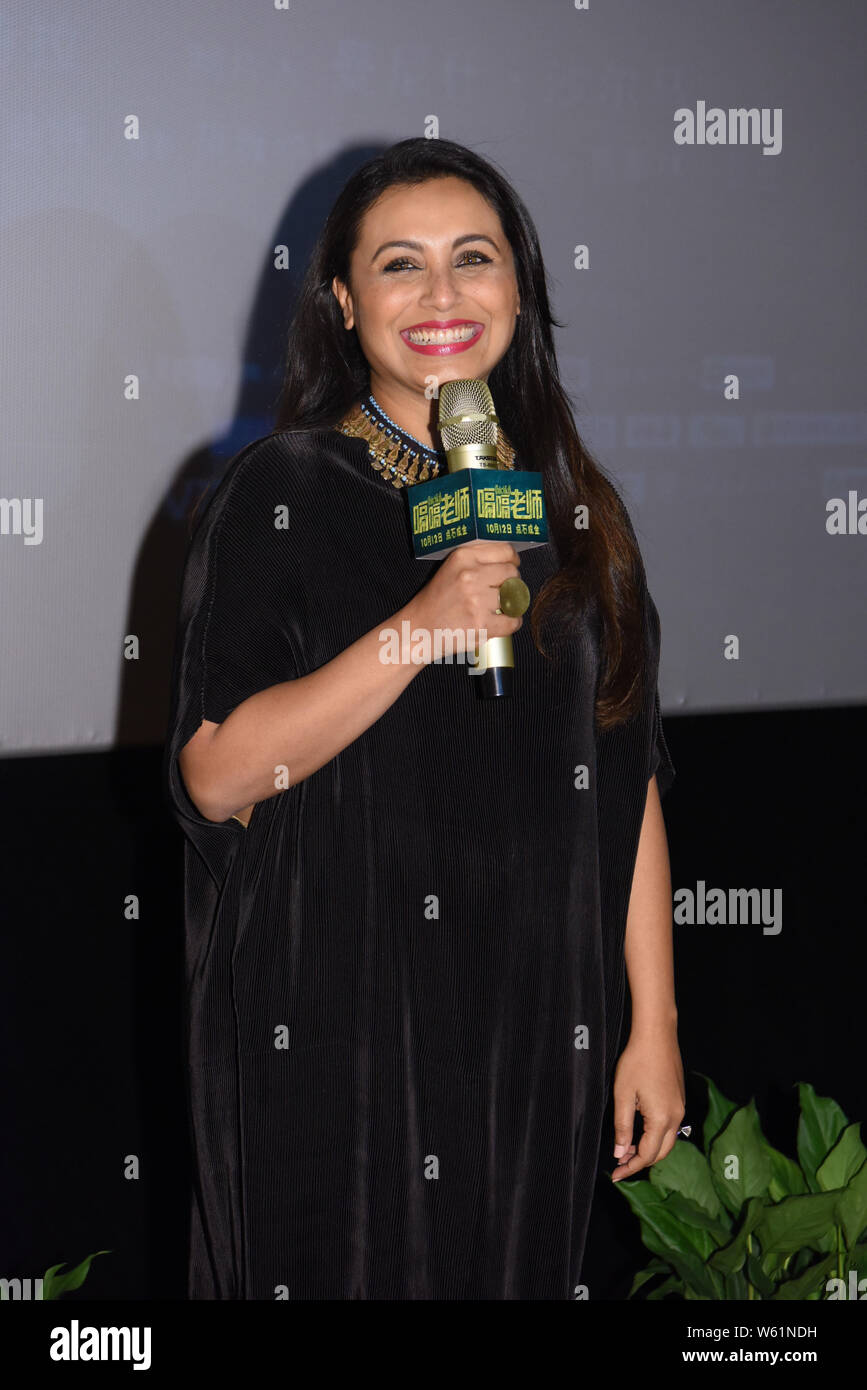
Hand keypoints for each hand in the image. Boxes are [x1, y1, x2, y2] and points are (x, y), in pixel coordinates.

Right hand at [407, 540, 523, 661]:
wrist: (419, 628)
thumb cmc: (436, 600)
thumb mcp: (451, 568)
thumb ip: (477, 560)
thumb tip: (509, 559)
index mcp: (463, 557)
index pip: (505, 551)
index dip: (513, 560)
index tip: (512, 567)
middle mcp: (470, 575)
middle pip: (512, 573)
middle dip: (511, 583)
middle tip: (501, 591)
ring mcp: (476, 601)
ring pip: (514, 597)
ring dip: (510, 604)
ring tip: (497, 608)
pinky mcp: (481, 624)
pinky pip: (513, 621)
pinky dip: (511, 623)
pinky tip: (501, 622)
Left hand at [609, 1025, 684, 1181]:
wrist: (657, 1035)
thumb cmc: (637, 1061)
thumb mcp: (623, 1095)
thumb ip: (622, 1127)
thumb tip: (620, 1153)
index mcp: (662, 1119)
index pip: (648, 1155)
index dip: (631, 1167)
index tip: (615, 1175)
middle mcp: (676, 1118)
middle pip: (661, 1153)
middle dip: (641, 1162)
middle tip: (620, 1165)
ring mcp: (680, 1109)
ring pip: (667, 1141)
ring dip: (648, 1149)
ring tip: (626, 1149)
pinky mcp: (679, 1100)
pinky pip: (670, 1128)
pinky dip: (655, 1136)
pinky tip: (639, 1131)